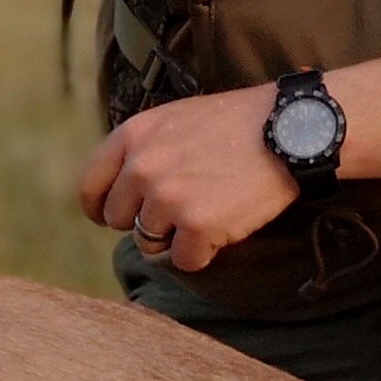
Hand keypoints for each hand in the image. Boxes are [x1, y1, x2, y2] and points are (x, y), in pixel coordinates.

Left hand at [75, 85, 297, 273]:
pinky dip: (203, 252)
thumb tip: (121, 188)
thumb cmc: (236, 123)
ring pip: (149, 243)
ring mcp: (168, 198)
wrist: (290, 130)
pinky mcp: (197, 226)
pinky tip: (224, 226)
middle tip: (183, 207)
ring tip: (208, 210)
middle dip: (146, 221)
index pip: (90, 188)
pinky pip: (184, 260)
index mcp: (132, 136)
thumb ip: (143, 149)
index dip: (102, 208)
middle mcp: (142, 167)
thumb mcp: (175, 119)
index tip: (119, 216)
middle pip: (119, 220)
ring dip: (175, 237)